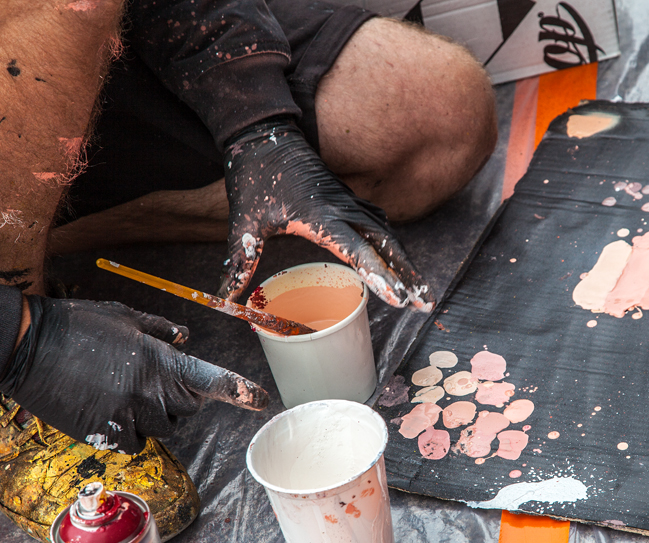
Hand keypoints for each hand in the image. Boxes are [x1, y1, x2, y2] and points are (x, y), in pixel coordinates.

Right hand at [0, 297, 267, 454]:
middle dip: (180, 397)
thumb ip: (161, 331)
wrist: (26, 347)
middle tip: (150, 378)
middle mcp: (150, 392)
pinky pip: (135, 442)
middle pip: (188, 409)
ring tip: (120, 388)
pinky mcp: (104, 435)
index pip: (212, 380)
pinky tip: (107, 407)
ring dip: (153, 414)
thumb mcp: (125, 316)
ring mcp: (128, 416)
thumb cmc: (77, 324)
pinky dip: (129, 430)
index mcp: (160, 361)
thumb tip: (186, 339)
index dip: (240, 391)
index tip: (262, 400)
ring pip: (162, 428)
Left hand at [219, 118, 432, 310]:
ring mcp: (350, 201)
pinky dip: (394, 246)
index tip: (398, 298)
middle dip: (408, 275)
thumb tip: (224, 300)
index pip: (358, 251)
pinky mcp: (349, 198)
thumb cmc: (253, 177)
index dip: (379, 276)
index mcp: (320, 216)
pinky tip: (399, 261)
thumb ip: (239, 262)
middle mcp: (343, 208)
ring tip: (420, 291)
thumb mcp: (242, 223)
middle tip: (423, 303)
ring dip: (405, 262)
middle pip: (387, 245)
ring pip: (388, 235)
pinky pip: (380, 224)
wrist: (263, 133)